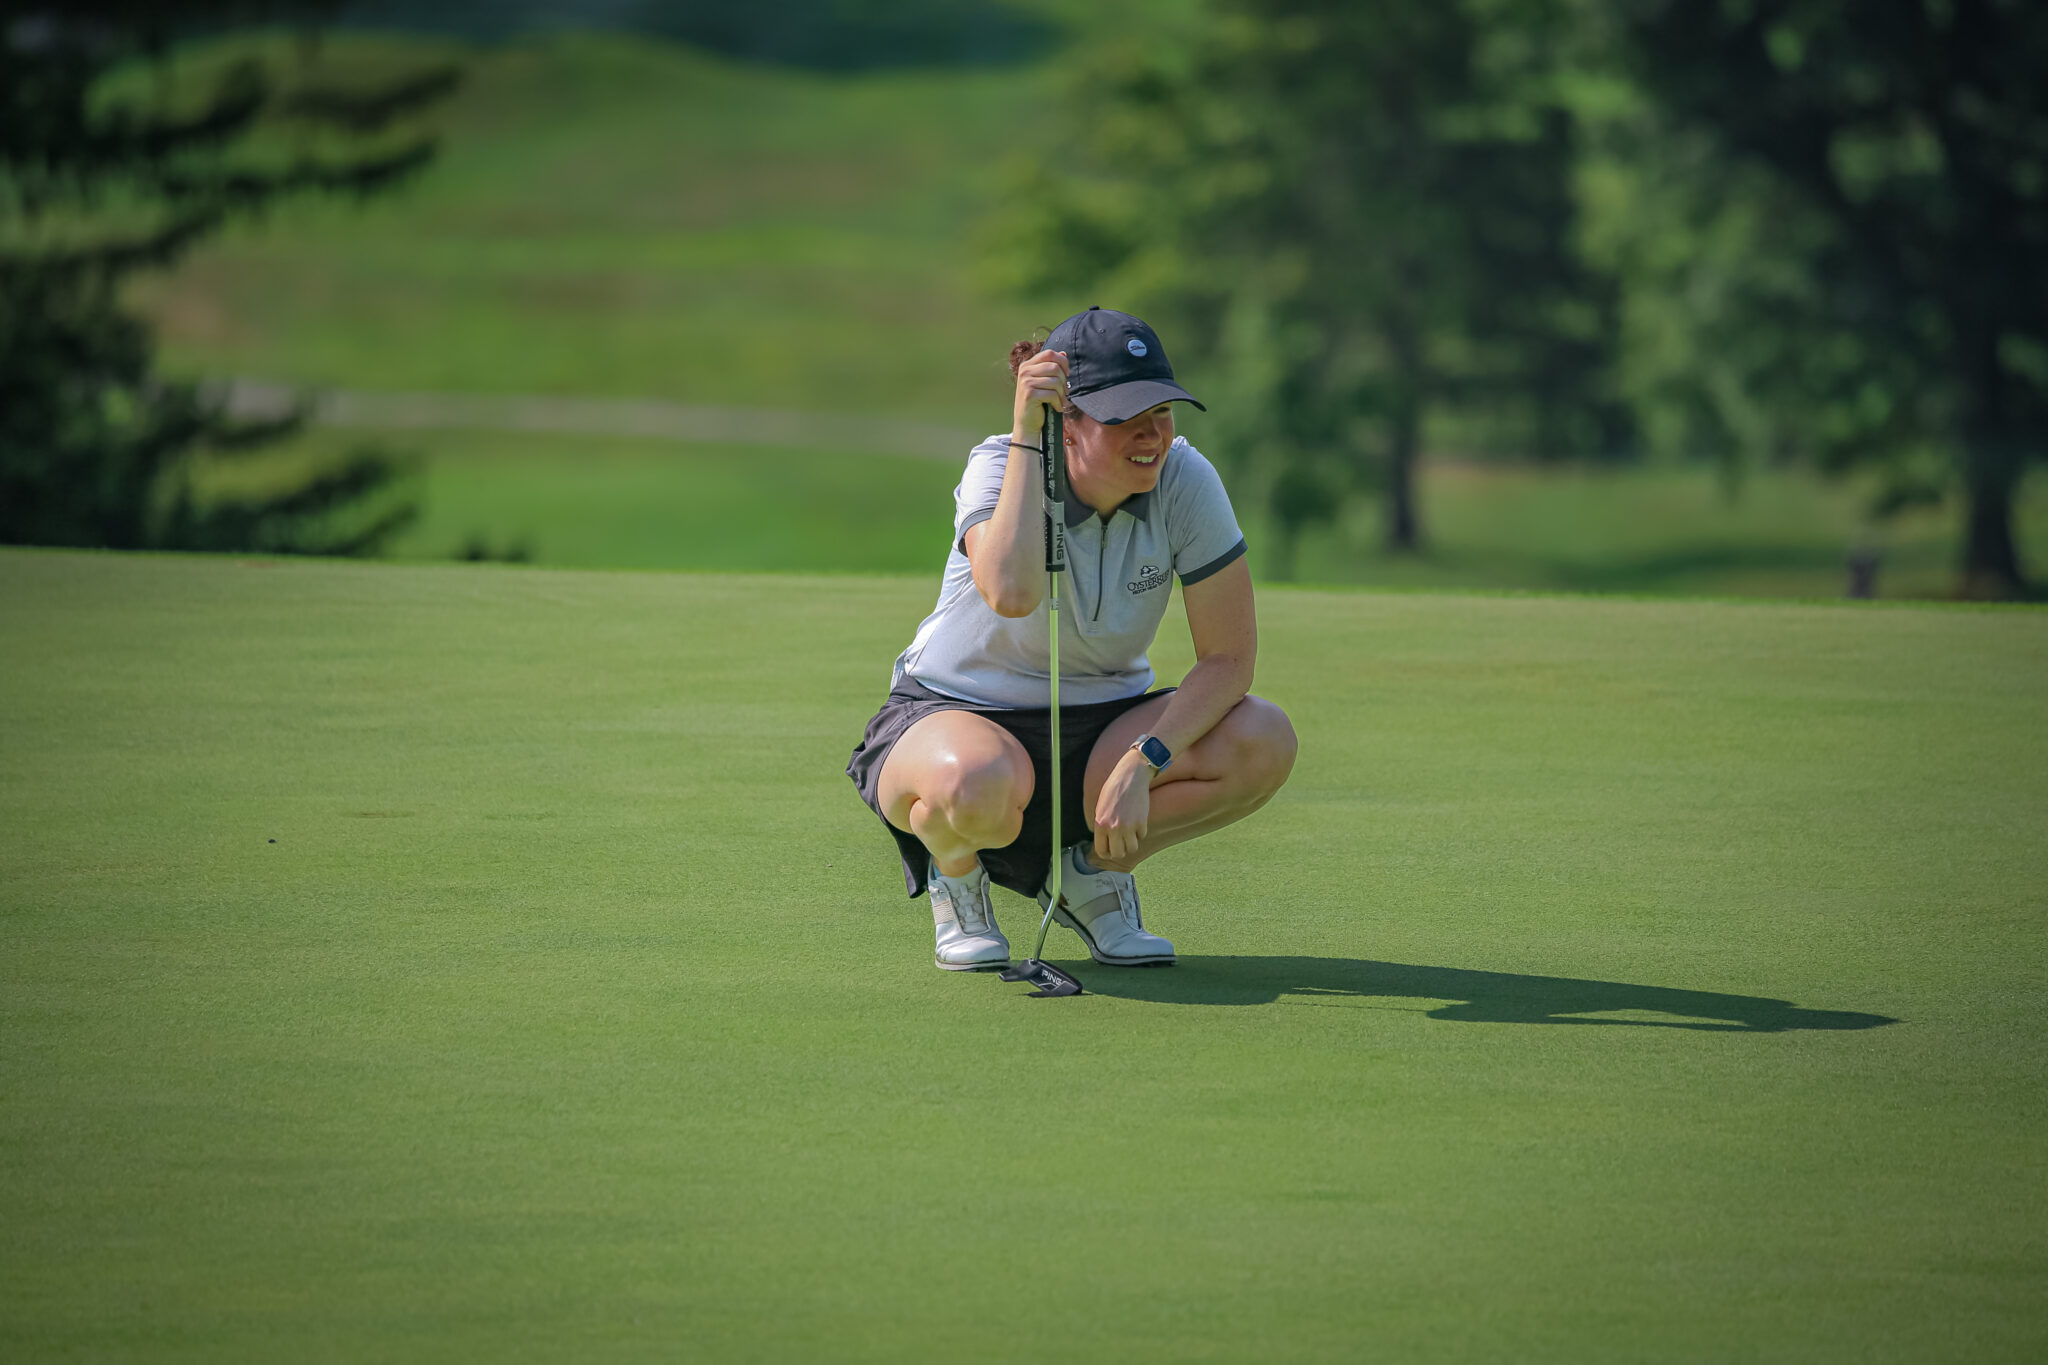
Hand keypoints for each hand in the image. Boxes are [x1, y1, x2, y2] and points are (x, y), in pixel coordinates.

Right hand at [1012, 349, 1068, 435]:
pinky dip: (1058, 403)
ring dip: (1062, 394)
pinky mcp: (1029, 394)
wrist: (1027, 423)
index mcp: (1027, 365)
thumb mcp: (1044, 382)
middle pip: (1055, 367)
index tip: (1066, 374)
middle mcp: (1025, 371)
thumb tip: (1063, 353)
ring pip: (1055, 381)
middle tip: (1063, 393)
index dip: (1062, 362)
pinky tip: (1056, 407)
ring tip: (1060, 401)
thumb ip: (1051, 367)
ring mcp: (1026, 382)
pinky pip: (1052, 394)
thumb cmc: (1038, 403)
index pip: (1049, 353)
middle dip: (1063, 381)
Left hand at [1092, 751, 1151, 865]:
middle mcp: (1113, 828)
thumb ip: (1102, 826)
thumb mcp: (1100, 808)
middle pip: (1118, 854)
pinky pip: (1142, 836)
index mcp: (1100, 824)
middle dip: (1120, 850)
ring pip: (1132, 848)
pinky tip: (1137, 820)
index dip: (1107, 852)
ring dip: (1132, 843)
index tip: (1111, 849)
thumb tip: (1106, 842)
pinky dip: (1140, 831)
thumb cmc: (1114, 790)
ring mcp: (1128, 826)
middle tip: (1122, 843)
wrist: (1131, 777)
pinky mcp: (1141, 822)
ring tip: (1130, 833)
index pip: (1102, 850)